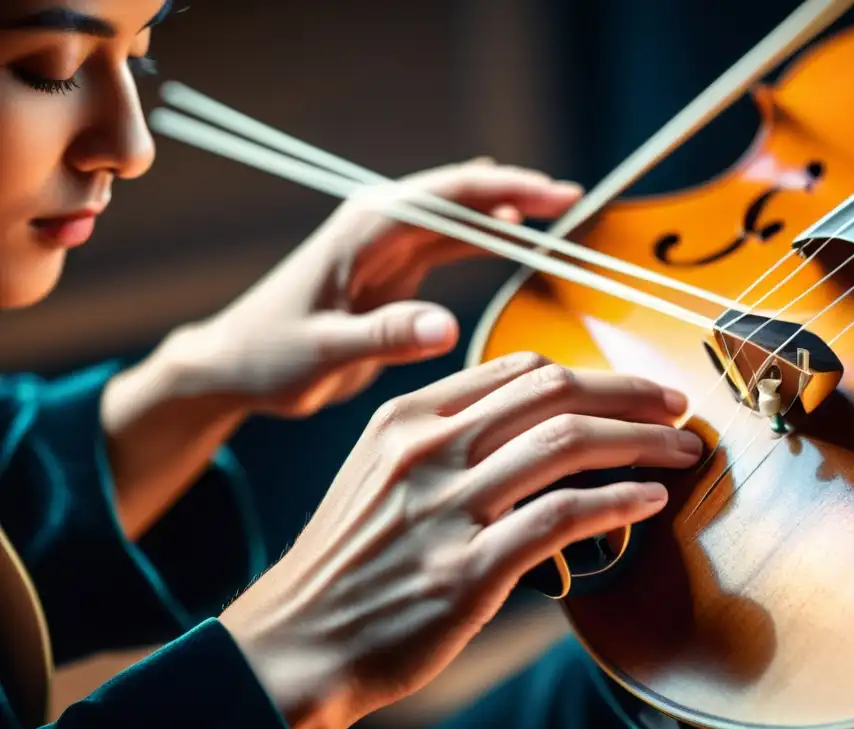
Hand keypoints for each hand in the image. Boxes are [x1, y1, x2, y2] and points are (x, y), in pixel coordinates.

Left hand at [173, 158, 583, 416]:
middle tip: (573, 199)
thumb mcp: (322, 352)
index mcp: (363, 232)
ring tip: (559, 214)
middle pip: (458, 197)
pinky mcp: (391, 272)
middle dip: (516, 193)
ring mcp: (385, 248)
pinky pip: (447, 246)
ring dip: (504, 214)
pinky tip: (513, 238)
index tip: (553, 196)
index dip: (503, 191)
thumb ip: (383, 337)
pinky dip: (483, 240)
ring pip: (457, 219)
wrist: (235, 365)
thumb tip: (447, 329)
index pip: (444, 196)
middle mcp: (378, 228)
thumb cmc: (268, 357)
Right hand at [219, 354, 701, 728]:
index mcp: (408, 418)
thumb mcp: (380, 471)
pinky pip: (561, 518)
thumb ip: (447, 436)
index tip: (635, 390)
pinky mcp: (464, 570)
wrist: (298, 642)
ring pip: (566, 445)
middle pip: (553, 393)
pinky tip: (649, 502)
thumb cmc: (350, 560)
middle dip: (631, 394)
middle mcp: (427, 450)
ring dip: (641, 442)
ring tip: (682, 450)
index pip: (520, 371)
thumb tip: (534, 419)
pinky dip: (617, 503)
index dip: (591, 375)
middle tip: (679, 407)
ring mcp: (445, 509)